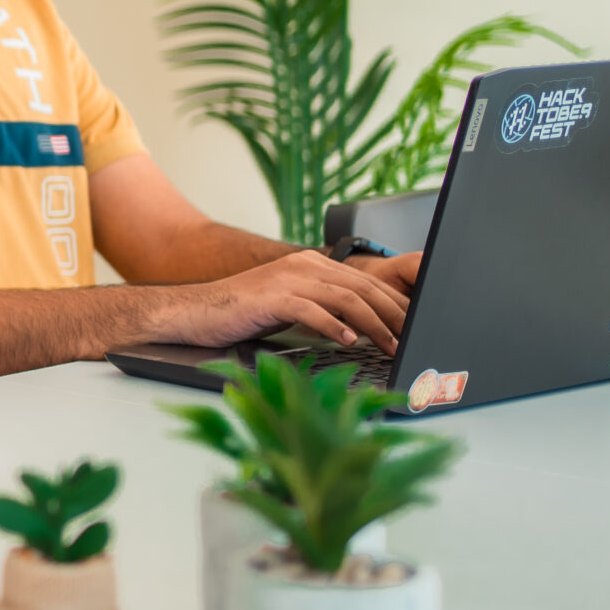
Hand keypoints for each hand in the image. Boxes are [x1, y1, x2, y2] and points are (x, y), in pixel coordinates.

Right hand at [157, 250, 411, 351]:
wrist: (195, 310)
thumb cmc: (242, 312)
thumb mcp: (290, 304)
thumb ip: (324, 307)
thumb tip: (362, 327)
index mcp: (311, 264)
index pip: (364, 282)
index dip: (394, 304)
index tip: (414, 326)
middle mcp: (303, 265)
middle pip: (362, 288)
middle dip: (393, 316)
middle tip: (412, 338)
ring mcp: (287, 279)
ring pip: (346, 299)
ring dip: (374, 325)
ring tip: (390, 345)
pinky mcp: (272, 296)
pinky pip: (313, 310)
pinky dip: (336, 327)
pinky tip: (350, 342)